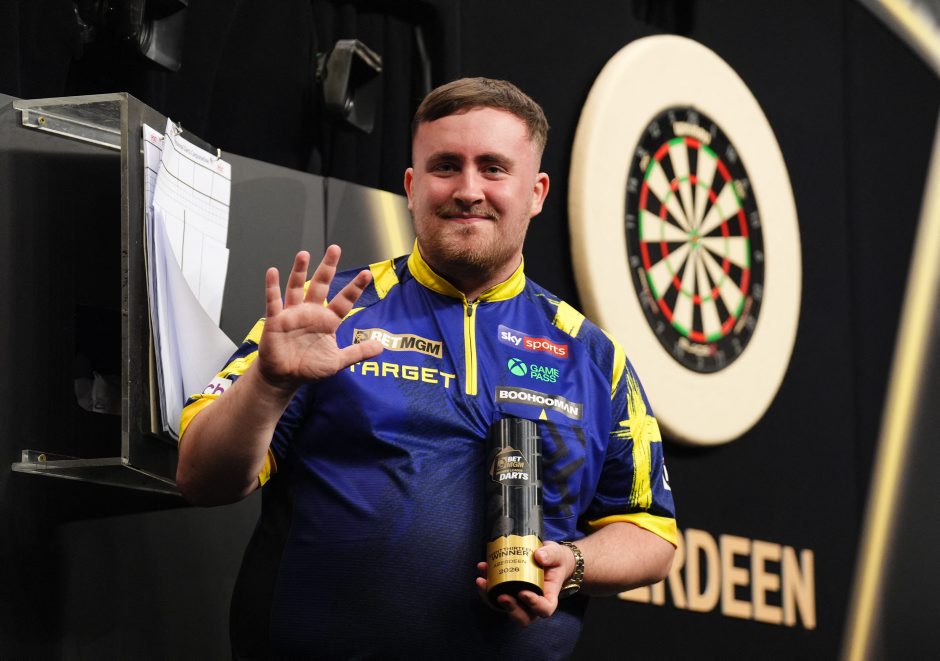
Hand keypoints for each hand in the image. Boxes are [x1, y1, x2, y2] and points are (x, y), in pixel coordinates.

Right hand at [256, 246, 382, 392]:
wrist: (284, 378)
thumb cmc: (309, 368)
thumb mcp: (337, 361)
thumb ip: (358, 353)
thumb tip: (381, 347)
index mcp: (328, 320)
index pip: (344, 300)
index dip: (355, 288)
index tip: (367, 274)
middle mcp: (311, 312)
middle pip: (321, 285)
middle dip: (328, 267)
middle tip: (335, 249)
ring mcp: (293, 314)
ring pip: (297, 287)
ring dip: (299, 271)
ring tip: (304, 254)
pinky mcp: (276, 320)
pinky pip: (274, 301)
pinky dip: (272, 287)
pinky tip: (272, 272)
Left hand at [474, 541, 576, 626]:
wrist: (547, 558)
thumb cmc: (555, 560)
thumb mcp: (556, 554)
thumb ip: (550, 554)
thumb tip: (539, 556)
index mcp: (549, 596)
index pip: (544, 609)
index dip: (534, 605)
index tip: (523, 592)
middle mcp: (533, 603)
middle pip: (523, 617)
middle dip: (510, 609)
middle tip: (501, 596)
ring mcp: (519, 600)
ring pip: (505, 608)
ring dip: (491, 597)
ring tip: (482, 582)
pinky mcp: (507, 592)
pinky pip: (494, 595)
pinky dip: (486, 585)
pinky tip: (482, 570)